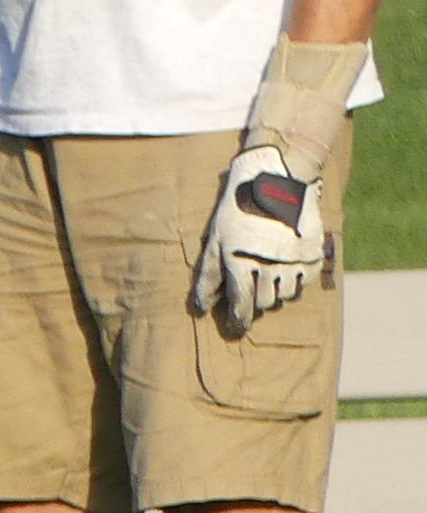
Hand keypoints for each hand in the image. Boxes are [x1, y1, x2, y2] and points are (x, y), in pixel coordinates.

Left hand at [194, 140, 326, 331]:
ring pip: (283, 297)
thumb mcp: (216, 239)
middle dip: (253, 304)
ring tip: (264, 279)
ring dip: (272, 294)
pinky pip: (302, 285)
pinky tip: (281, 272)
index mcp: (240, 261)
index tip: (234, 330)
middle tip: (248, 296)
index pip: (241, 304)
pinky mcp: (312, 257)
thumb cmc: (238, 211)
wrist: (277, 183)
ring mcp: (293, 262)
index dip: (237, 321)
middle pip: (263, 303)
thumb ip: (209, 275)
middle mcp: (269, 266)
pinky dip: (291, 284)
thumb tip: (201, 308)